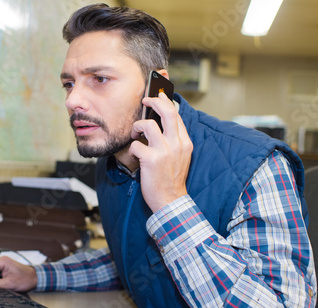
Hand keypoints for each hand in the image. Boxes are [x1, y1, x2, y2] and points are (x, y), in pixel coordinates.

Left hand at [130, 93, 192, 211]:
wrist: (170, 201)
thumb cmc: (171, 179)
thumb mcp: (180, 157)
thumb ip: (174, 140)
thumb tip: (161, 123)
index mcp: (185, 142)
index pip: (176, 114)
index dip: (165, 102)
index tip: (157, 96)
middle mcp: (177, 144)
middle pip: (167, 111)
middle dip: (153, 101)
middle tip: (145, 101)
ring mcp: (164, 151)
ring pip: (147, 124)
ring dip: (137, 126)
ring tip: (135, 134)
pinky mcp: (151, 160)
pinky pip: (136, 145)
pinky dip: (132, 149)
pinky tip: (135, 156)